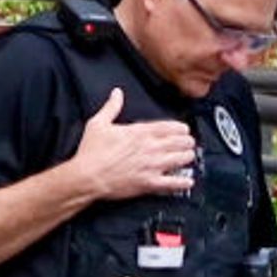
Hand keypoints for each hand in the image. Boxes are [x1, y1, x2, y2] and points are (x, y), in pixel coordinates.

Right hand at [71, 86, 196, 202]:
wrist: (87, 176)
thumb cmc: (91, 152)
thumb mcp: (98, 123)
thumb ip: (111, 107)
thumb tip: (117, 93)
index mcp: (139, 132)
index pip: (169, 127)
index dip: (180, 128)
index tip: (183, 129)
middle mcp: (150, 148)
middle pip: (179, 142)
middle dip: (187, 142)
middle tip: (189, 142)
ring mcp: (152, 166)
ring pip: (180, 160)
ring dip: (187, 157)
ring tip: (189, 156)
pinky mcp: (149, 183)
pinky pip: (173, 183)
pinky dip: (183, 182)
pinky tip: (188, 181)